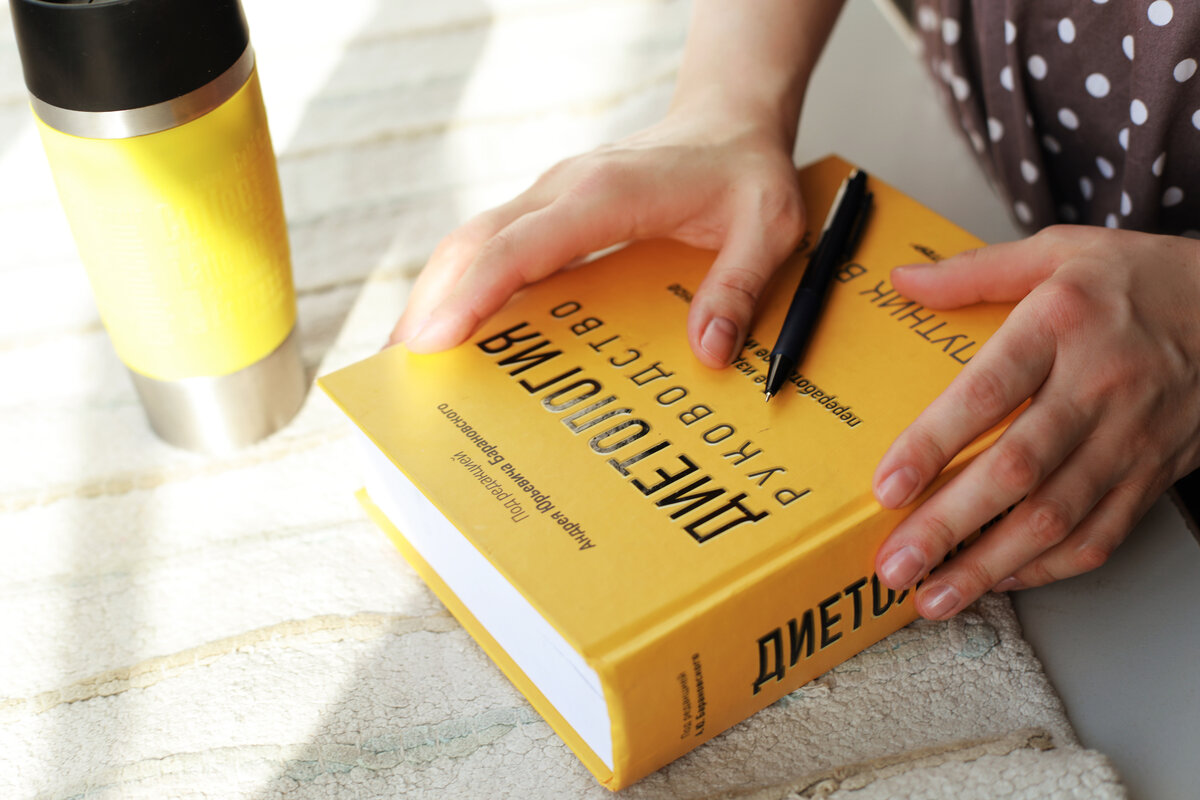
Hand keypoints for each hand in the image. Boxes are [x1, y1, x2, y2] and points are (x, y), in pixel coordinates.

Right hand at [388, 103, 804, 367]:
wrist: (729, 120)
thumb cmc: (744, 173)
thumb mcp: (768, 228)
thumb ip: (738, 287)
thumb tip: (709, 351)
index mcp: (608, 193)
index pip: (522, 246)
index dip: (474, 294)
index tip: (434, 341)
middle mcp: (565, 188)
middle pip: (475, 242)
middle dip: (432, 302)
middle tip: (401, 368)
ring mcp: (551, 194)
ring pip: (473, 239)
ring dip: (436, 292)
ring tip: (409, 355)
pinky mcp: (550, 208)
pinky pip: (492, 242)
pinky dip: (461, 281)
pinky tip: (451, 321)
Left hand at [871, 225, 1199, 618]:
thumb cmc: (1146, 280)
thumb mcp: (1060, 250)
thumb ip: (975, 270)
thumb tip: (901, 279)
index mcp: (1063, 325)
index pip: (987, 392)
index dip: (933, 443)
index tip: (887, 486)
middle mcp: (1096, 388)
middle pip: (1015, 469)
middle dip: (947, 526)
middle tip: (895, 565)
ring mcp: (1128, 440)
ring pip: (1054, 517)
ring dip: (988, 565)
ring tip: (933, 597)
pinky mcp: (1152, 476)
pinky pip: (1099, 535)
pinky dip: (1047, 568)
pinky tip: (1000, 582)